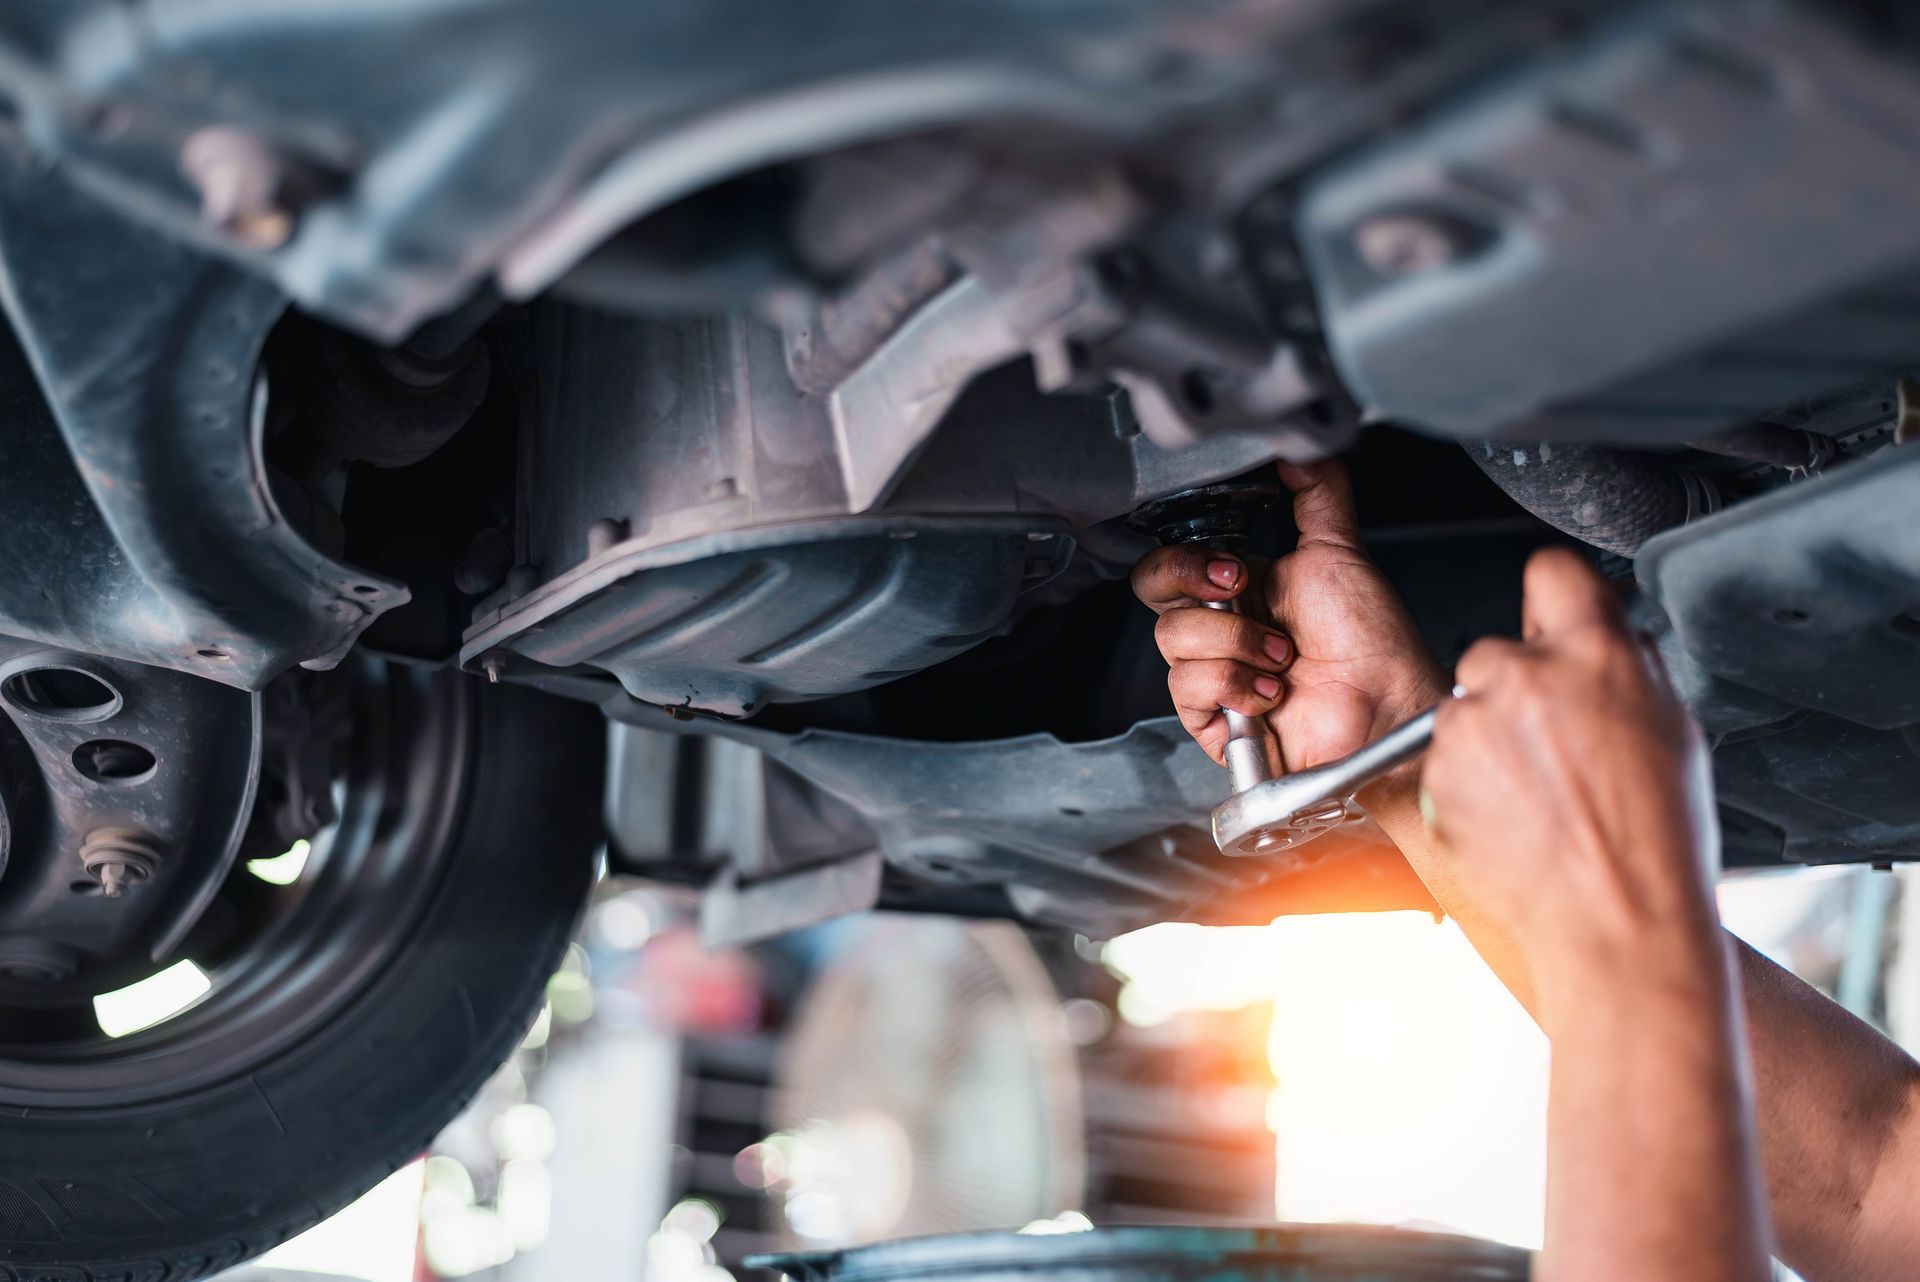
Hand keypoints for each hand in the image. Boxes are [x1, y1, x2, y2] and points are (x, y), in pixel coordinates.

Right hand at [1130, 459, 1446, 819]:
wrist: (1385, 705)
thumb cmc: (1373, 644)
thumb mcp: (1340, 551)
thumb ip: (1317, 493)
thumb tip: (1295, 451)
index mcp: (1239, 587)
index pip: (1170, 562)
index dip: (1188, 559)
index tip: (1234, 566)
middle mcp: (1221, 629)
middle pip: (1155, 593)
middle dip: (1202, 592)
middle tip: (1246, 596)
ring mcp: (1214, 674)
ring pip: (1173, 640)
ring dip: (1235, 644)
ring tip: (1281, 659)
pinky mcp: (1212, 719)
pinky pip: (1188, 689)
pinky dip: (1233, 685)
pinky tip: (1270, 693)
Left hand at [1421, 547, 1722, 1025]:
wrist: (1616, 920)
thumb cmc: (1655, 839)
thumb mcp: (1670, 726)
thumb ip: (1622, 666)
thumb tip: (1600, 639)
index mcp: (1595, 653)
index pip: (1551, 572)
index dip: (1553, 600)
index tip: (1551, 619)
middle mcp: (1523, 676)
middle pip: (1495, 651)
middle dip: (1514, 688)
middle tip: (1549, 747)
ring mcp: (1470, 724)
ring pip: (1463, 708)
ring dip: (1486, 739)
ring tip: (1535, 797)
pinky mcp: (1432, 770)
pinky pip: (1439, 759)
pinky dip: (1463, 782)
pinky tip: (1509, 820)